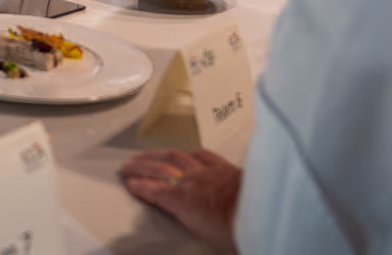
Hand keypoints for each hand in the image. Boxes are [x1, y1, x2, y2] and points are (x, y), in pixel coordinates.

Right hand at [120, 149, 241, 253]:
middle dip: (140, 166)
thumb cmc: (237, 232)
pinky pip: (203, 154)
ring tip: (147, 154)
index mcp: (181, 201)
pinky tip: (186, 152)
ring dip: (157, 155)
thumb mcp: (206, 238)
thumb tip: (191, 224)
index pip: (152, 190)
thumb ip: (191, 224)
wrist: (264, 213)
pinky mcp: (224, 166)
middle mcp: (189, 182)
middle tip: (127, 165)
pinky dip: (190, 152)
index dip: (138, 186)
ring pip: (176, 157)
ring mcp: (206, 170)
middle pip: (158, 169)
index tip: (129, 183)